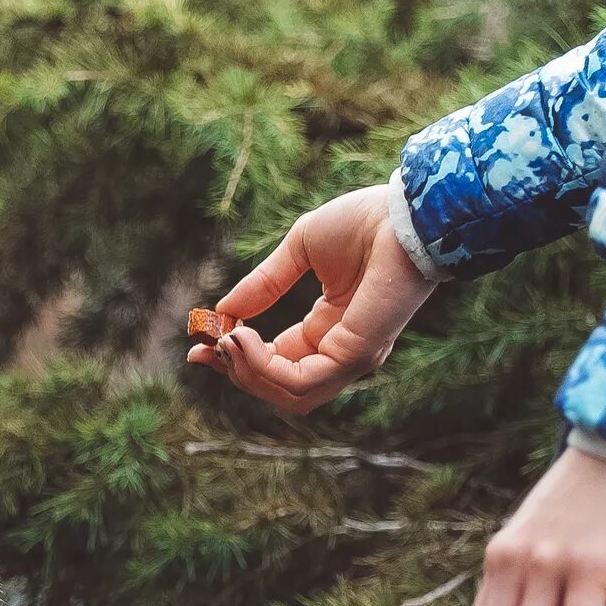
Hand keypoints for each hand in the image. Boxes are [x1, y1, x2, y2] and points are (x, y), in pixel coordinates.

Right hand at [191, 183, 438, 412]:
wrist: (405, 212)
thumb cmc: (364, 221)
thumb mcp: (300, 249)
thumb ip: (263, 284)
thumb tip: (222, 312)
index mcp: (331, 327)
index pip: (277, 361)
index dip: (237, 357)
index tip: (200, 346)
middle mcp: (342, 351)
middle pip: (278, 386)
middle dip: (235, 371)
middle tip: (204, 350)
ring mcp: (351, 359)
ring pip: (287, 393)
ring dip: (247, 372)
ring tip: (227, 340)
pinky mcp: (355, 357)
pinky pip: (299, 381)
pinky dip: (264, 367)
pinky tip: (244, 340)